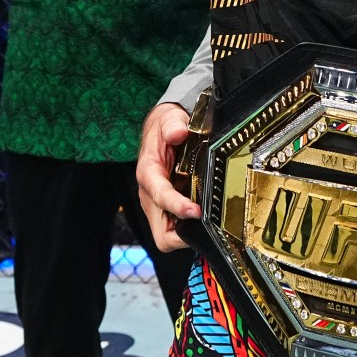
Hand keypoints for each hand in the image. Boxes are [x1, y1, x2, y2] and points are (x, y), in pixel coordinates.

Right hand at [135, 101, 203, 251]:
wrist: (160, 131)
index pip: (160, 197)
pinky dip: (188, 230)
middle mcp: (150, 194)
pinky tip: (204, 220)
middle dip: (181, 236)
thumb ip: (173, 125)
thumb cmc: (164, 128)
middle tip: (206, 230)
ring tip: (208, 228)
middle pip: (161, 233)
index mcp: (148, 173)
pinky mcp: (165, 209)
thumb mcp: (169, 119)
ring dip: (186, 236)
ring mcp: (157, 205)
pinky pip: (175, 230)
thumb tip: (179, 133)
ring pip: (167, 236)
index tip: (195, 211)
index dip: (177, 206)